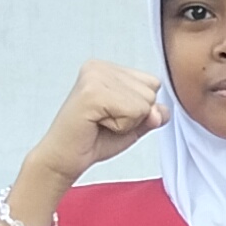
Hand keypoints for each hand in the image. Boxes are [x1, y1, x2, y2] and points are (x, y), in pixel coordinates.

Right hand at [31, 60, 167, 180]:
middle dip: (134, 116)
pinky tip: (97, 125)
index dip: (140, 109)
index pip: (153, 83)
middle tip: (104, 122)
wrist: (64, 158)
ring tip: (100, 123)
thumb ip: (152, 115)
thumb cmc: (93, 140)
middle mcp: (100, 67)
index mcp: (108, 69)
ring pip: (144, 103)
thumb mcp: (133, 126)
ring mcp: (94, 76)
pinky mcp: (92, 92)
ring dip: (127, 123)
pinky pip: (132, 112)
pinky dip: (120, 127)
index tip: (111, 116)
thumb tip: (161, 111)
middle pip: (151, 91)